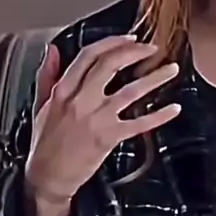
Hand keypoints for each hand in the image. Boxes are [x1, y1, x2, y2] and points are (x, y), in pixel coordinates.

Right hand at [25, 35, 180, 202]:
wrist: (47, 177)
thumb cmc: (45, 142)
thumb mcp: (41, 105)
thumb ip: (47, 75)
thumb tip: (52, 50)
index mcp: (63, 90)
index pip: (89, 55)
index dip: (112, 43)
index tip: (130, 38)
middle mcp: (80, 100)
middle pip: (111, 65)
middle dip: (135, 52)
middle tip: (153, 49)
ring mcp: (96, 118)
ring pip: (131, 90)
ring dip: (155, 78)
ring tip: (172, 69)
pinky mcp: (109, 137)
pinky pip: (140, 124)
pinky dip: (159, 115)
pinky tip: (174, 108)